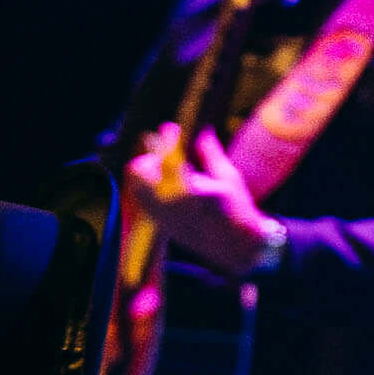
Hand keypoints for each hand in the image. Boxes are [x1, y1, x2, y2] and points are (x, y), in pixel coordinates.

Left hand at [132, 121, 287, 280]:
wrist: (234, 246)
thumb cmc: (237, 210)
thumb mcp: (229, 177)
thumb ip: (210, 153)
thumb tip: (202, 131)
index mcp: (189, 190)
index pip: (168, 157)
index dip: (168, 139)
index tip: (170, 128)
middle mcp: (168, 203)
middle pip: (141, 169)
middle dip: (153, 156)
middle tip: (170, 152)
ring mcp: (160, 215)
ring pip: (136, 183)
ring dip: (148, 170)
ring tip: (169, 169)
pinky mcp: (158, 222)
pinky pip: (141, 196)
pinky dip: (149, 184)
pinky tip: (169, 184)